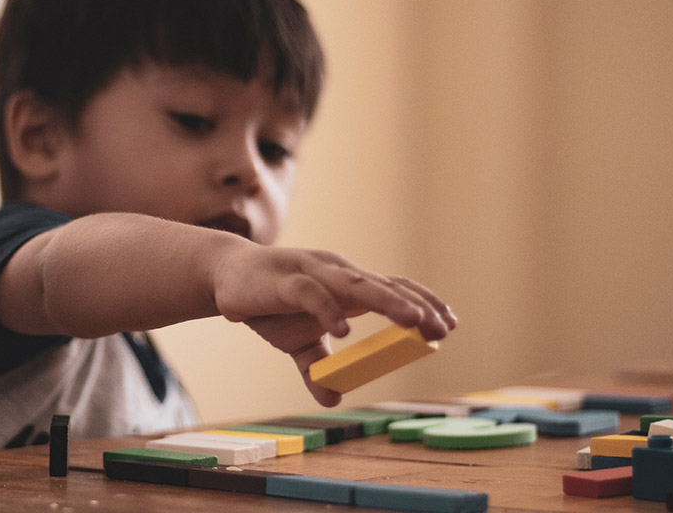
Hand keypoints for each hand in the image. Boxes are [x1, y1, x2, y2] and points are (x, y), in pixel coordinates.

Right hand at [212, 244, 455, 403]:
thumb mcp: (296, 343)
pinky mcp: (285, 281)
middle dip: (416, 306)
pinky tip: (344, 333)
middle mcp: (336, 274)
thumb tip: (333, 400)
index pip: (393, 288)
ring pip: (356, 285)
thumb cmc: (267, 303)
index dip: (422, 303)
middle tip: (441, 328)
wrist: (224, 278)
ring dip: (387, 301)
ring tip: (413, 320)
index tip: (448, 326)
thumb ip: (317, 367)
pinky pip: (312, 294)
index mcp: (346, 286)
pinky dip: (329, 312)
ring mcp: (312, 273)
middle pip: (384, 286)